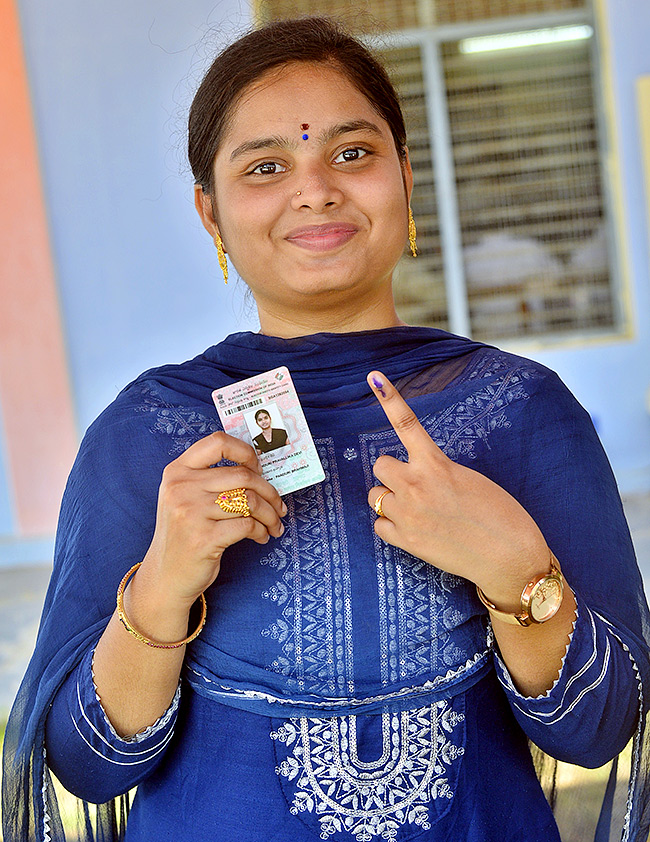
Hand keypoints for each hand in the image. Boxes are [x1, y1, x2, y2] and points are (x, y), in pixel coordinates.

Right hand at [139, 431, 285, 609]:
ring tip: (274, 524)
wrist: (165, 576)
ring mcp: (190, 513)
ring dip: (270, 514)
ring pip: (250, 501)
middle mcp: (181, 488)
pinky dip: (262, 531)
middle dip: (269, 492)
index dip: (246, 452)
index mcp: (177, 471)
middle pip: (243, 476)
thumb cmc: (184, 533)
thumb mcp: (184, 498)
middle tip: (279, 506)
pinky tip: (261, 536)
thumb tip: (259, 471)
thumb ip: (210, 479)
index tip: (259, 468)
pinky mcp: (204, 538)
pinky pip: (248, 525)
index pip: (218, 443)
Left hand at [366, 371, 548, 610]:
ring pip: (375, 496)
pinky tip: (414, 529)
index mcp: (437, 465)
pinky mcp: (405, 541)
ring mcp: (407, 514)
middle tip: (414, 485)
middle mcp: (416, 485)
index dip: (389, 398)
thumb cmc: (500, 515)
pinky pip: (379, 525)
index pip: (407, 424)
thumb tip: (417, 476)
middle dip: (393, 473)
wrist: (509, 558)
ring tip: (416, 510)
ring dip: (390, 499)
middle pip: (380, 465)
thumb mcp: (470, 480)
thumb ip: (438, 472)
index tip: (374, 375)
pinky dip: (391, 526)